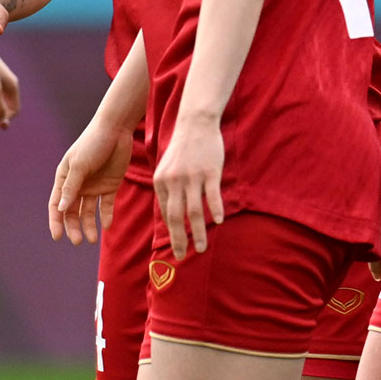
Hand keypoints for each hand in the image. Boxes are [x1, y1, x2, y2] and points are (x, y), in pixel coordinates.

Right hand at [48, 119, 132, 244]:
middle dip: (74, 227)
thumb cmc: (93, 143)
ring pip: (88, 211)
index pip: (57, 204)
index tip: (58, 237)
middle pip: (73, 211)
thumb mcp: (79, 165)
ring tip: (91, 240)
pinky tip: (106, 226)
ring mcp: (94, 186)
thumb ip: (71, 187)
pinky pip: (106, 205)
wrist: (116, 129)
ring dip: (89, 225)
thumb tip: (62, 209)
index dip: (56, 221)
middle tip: (78, 241)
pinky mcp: (110, 185)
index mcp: (64, 178)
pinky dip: (106, 216)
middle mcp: (78, 184)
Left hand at [153, 115, 225, 259]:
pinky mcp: (210, 172)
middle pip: (176, 217)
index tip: (176, 247)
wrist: (195, 123)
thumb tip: (170, 215)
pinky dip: (216, 210)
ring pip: (195, 211)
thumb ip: (167, 189)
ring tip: (201, 248)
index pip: (165, 213)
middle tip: (184, 256)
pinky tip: (219, 222)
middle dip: (179, 239)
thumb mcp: (166, 167)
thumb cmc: (182, 147)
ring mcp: (193, 177)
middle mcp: (174, 181)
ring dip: (198, 232)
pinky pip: (212, 196)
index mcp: (161, 182)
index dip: (171, 233)